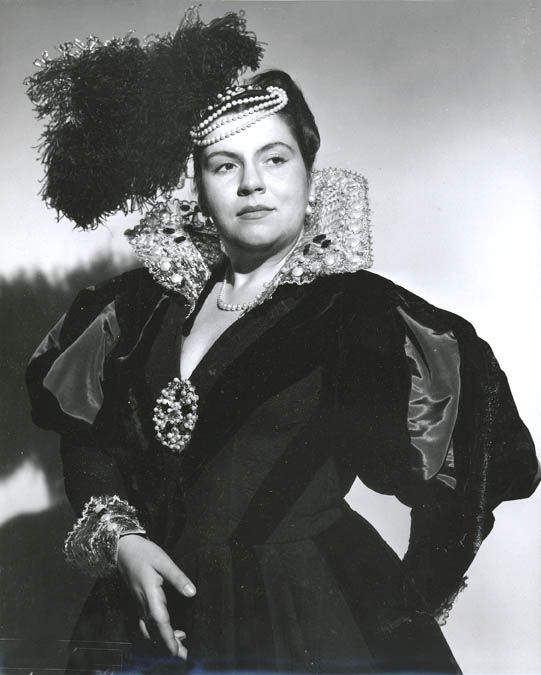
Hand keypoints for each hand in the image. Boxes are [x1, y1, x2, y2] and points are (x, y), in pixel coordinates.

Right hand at [117, 534, 195, 659]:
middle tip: (184, 656)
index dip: (169, 638)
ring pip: (151, 629)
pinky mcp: (140, 602)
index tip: (177, 652)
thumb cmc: (144, 553)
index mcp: (150, 595)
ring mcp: (140, 604)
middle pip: (156, 630)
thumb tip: (192, 592)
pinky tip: (168, 630)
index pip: (160, 621)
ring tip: (180, 646)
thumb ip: (177, 577)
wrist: (124, 549)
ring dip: (163, 640)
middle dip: (169, 645)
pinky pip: (147, 623)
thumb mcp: (163, 561)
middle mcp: (143, 603)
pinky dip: (157, 631)